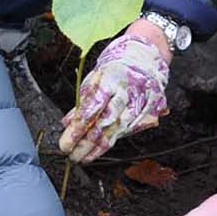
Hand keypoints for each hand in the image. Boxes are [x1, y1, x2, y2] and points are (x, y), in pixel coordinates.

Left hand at [60, 24, 170, 163]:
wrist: (145, 57)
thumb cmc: (115, 68)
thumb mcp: (94, 78)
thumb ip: (82, 102)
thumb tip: (67, 123)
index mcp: (110, 80)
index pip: (91, 109)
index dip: (78, 128)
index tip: (65, 142)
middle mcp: (127, 92)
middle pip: (104, 123)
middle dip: (85, 143)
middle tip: (71, 154)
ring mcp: (141, 102)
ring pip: (118, 130)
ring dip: (98, 147)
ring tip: (82, 158)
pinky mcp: (151, 110)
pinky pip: (130, 130)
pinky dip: (113, 141)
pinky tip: (100, 150)